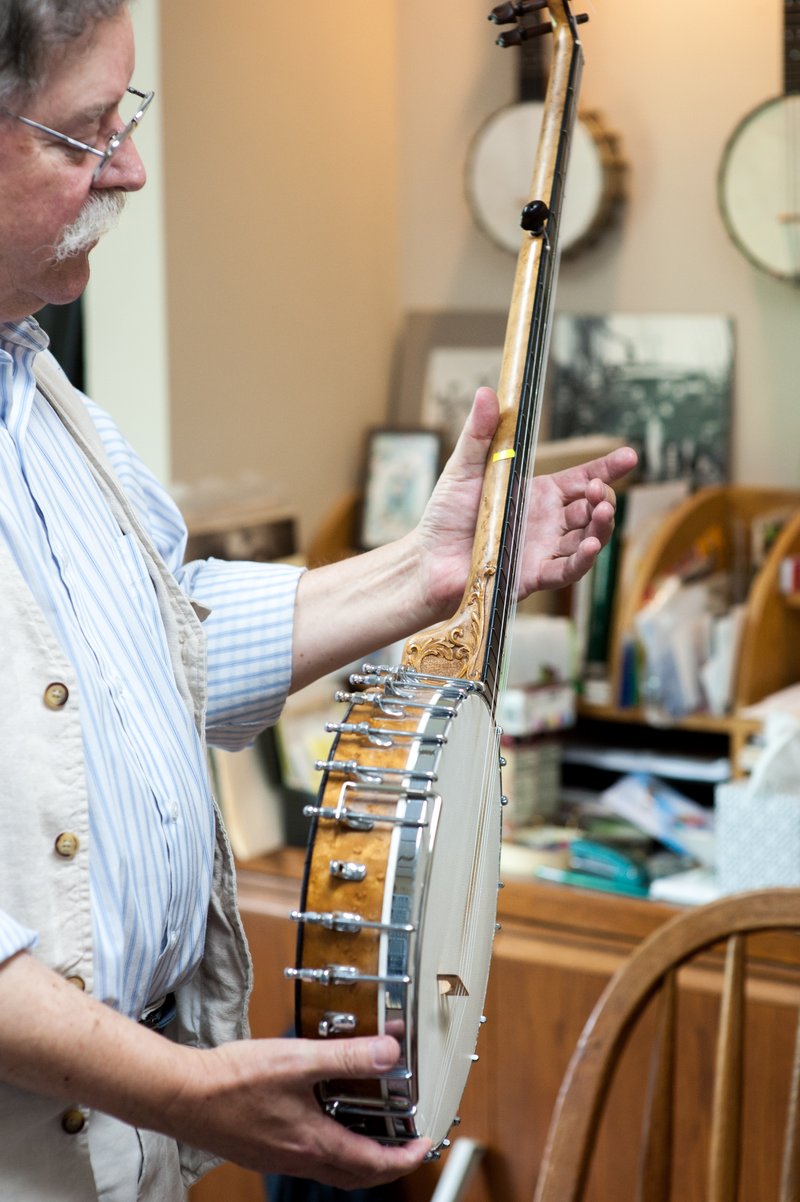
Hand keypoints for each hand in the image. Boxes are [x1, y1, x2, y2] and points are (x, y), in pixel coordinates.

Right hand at [160, 1034, 429, 1188]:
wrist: (182, 1096)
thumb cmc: (232, 1082)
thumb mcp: (298, 1060)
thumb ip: (346, 1056)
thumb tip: (389, 1052)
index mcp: (315, 1143)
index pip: (375, 1164)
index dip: (407, 1157)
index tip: (426, 1144)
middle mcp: (300, 1158)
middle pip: (357, 1176)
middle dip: (388, 1164)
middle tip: (407, 1145)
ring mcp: (280, 1156)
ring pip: (333, 1168)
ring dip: (360, 1156)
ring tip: (374, 1130)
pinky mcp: (265, 1148)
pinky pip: (310, 1156)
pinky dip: (332, 1145)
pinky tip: (326, 1117)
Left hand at [415, 387, 637, 617]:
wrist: (427, 559)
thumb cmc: (444, 515)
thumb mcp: (463, 468)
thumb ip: (479, 434)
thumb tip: (488, 392)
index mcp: (538, 495)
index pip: (582, 479)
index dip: (607, 469)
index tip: (630, 456)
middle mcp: (547, 523)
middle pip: (590, 510)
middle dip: (603, 498)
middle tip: (599, 489)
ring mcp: (543, 550)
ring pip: (586, 539)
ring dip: (601, 526)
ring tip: (603, 511)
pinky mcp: (533, 576)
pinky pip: (567, 570)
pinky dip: (582, 559)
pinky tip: (591, 544)